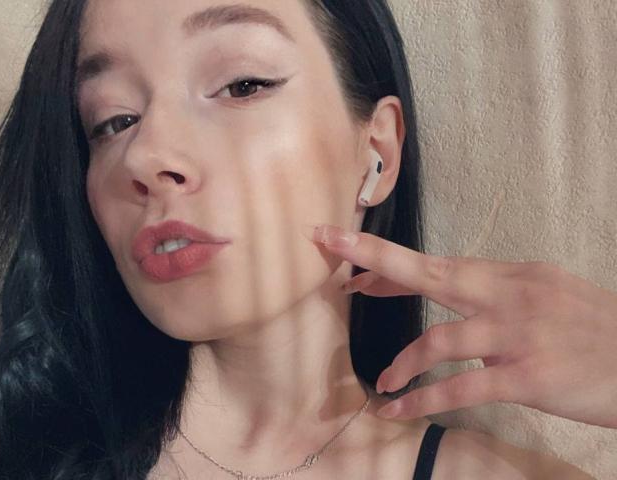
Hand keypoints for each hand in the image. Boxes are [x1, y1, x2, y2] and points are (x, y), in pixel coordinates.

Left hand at [306, 223, 616, 428]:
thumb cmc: (595, 331)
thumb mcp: (547, 297)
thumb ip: (499, 298)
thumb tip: (456, 305)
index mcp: (512, 275)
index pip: (439, 264)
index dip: (390, 262)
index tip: (351, 260)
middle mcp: (509, 295)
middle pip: (430, 271)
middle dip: (374, 257)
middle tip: (329, 245)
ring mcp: (517, 334)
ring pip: (438, 339)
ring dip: (402, 362)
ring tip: (383, 381)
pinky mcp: (528, 376)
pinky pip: (461, 388)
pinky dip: (422, 400)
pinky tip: (397, 410)